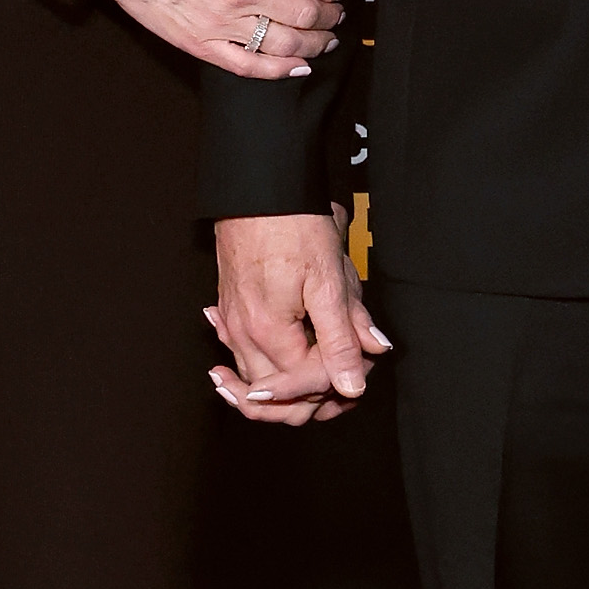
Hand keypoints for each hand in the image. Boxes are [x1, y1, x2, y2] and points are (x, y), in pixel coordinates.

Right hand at [91, 0, 341, 78]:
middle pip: (302, 14)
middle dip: (329, 17)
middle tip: (337, 16)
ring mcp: (221, 25)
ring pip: (283, 44)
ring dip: (314, 45)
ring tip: (327, 41)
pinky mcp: (201, 45)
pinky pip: (247, 66)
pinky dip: (277, 71)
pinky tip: (296, 68)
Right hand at [208, 207, 389, 427]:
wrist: (261, 189)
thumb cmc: (294, 226)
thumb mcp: (329, 282)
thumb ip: (341, 338)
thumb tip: (353, 384)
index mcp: (269, 333)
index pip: (303, 388)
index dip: (336, 385)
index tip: (360, 369)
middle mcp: (243, 335)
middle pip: (273, 399)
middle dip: (312, 395)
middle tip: (344, 377)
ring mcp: (232, 324)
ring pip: (256, 379)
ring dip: (288, 384)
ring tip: (320, 371)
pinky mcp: (229, 310)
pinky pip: (242, 353)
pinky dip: (262, 362)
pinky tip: (285, 352)